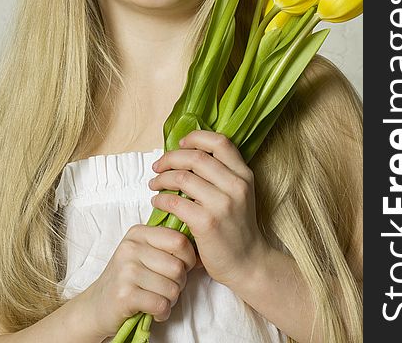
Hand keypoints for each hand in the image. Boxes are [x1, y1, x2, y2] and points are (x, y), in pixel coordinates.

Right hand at [79, 224, 195, 337]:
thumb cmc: (128, 278)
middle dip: (180, 282)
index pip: (179, 240)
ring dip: (171, 299)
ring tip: (159, 298)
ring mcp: (126, 271)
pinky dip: (163, 312)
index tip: (183, 266)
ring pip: (171, 288)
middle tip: (169, 287)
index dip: (189, 257)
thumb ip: (166, 245)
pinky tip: (154, 310)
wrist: (97, 305)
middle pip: (177, 266)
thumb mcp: (143, 252)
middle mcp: (131, 248)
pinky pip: (161, 304)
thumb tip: (199, 245)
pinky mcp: (124, 295)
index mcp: (138, 233)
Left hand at [149, 130, 269, 290]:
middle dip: (170, 158)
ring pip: (182, 177)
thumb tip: (188, 154)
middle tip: (158, 166)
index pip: (220, 142)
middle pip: (196, 157)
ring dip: (162, 178)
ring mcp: (222, 204)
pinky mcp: (207, 222)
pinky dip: (161, 200)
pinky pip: (175, 202)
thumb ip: (221, 174)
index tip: (180, 144)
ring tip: (154, 184)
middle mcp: (235, 185)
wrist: (248, 263)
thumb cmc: (237, 228)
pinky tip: (157, 202)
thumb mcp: (239, 194)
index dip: (196, 138)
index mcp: (244, 174)